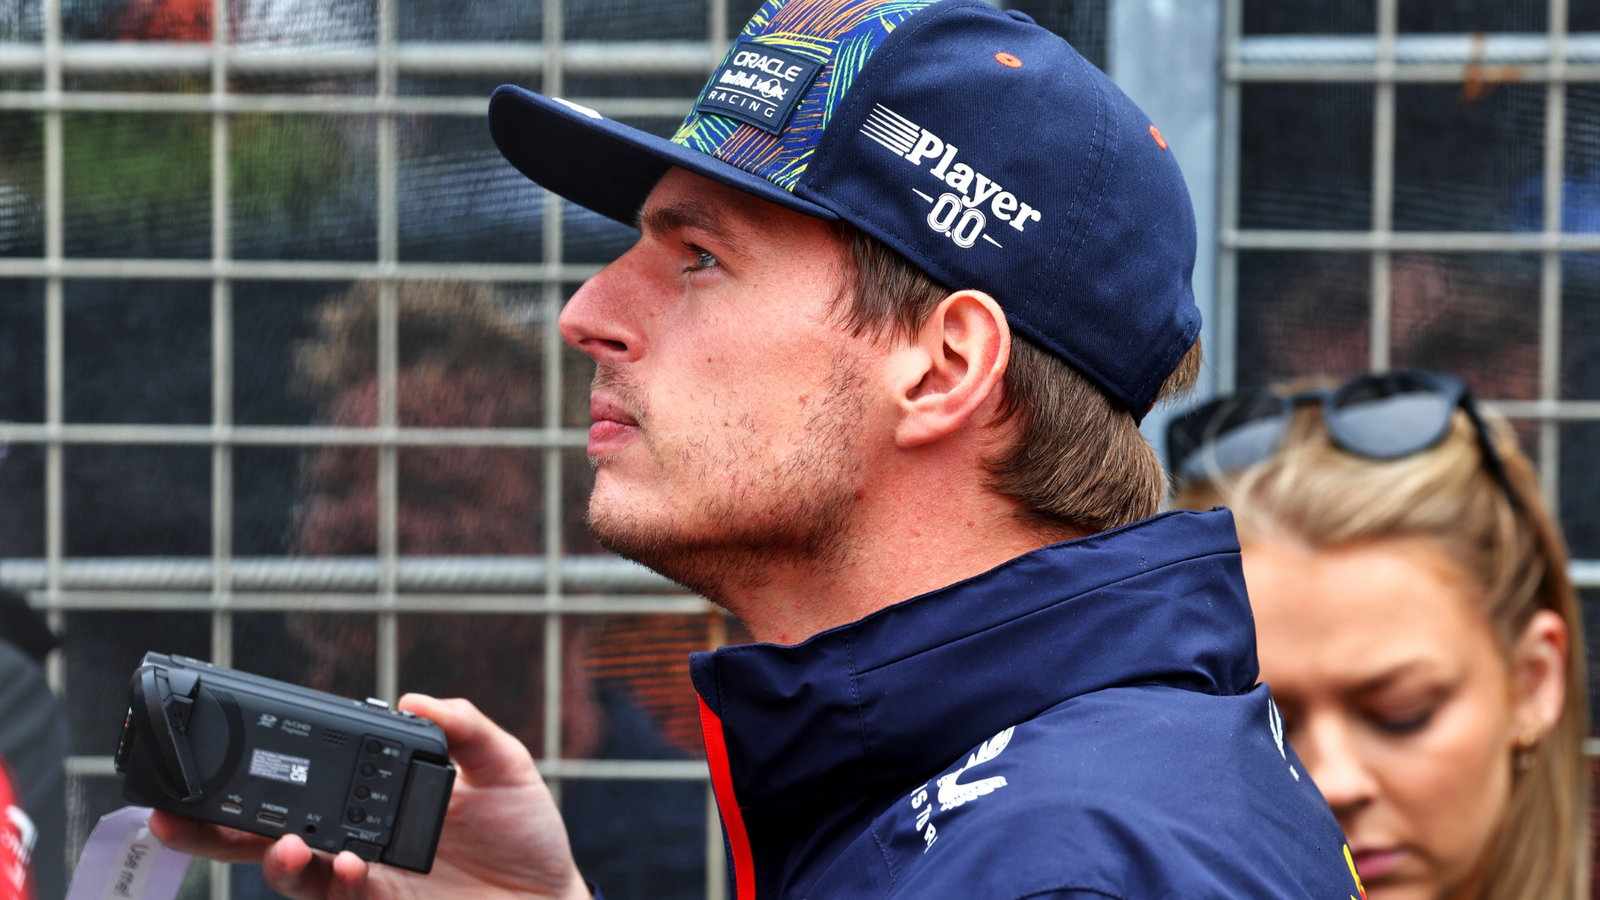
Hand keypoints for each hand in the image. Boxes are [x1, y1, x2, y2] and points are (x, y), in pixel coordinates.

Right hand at [149, 694, 590, 899]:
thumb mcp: (505, 768)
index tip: (226, 750)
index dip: (267, 774)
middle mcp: (359, 843)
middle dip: (215, 830)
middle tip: (172, 816)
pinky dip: (331, 878)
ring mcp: (365, 881)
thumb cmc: (528, 838)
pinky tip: (342, 863)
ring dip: (272, 859)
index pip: (311, 784)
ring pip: (293, 875)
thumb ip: (465, 729)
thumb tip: (412, 698)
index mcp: (378, 801)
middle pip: (270, 835)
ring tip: (280, 845)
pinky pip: (339, 897)